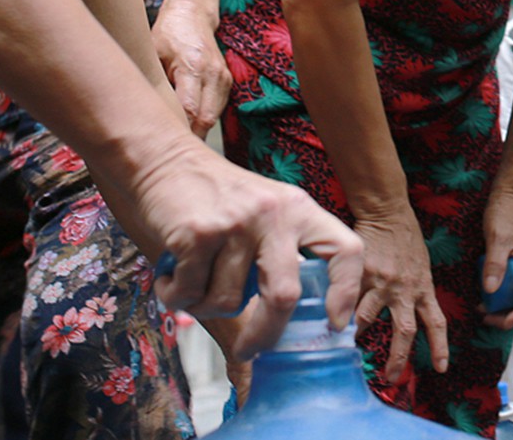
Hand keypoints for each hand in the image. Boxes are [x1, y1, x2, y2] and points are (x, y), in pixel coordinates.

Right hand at [131, 139, 362, 359]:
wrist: (165, 162)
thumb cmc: (218, 198)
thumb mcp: (266, 211)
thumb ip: (281, 251)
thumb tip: (289, 318)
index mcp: (299, 208)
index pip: (344, 250)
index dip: (347, 291)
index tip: (336, 323)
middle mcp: (274, 214)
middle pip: (285, 296)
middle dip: (266, 333)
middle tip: (249, 349)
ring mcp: (236, 224)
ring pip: (228, 302)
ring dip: (205, 306)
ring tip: (194, 281)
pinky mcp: (197, 235)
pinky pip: (190, 294)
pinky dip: (177, 296)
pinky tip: (173, 275)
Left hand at [151, 6, 229, 136]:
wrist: (193, 15)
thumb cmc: (169, 35)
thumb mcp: (153, 56)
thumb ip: (154, 84)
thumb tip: (142, 114)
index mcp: (193, 67)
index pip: (190, 109)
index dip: (180, 128)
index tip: (163, 142)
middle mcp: (213, 74)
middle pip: (206, 118)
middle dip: (189, 136)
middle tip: (168, 148)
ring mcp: (224, 77)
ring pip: (213, 117)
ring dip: (197, 129)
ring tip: (176, 138)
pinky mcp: (227, 81)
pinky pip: (217, 109)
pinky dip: (203, 118)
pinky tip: (188, 122)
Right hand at [352, 206, 451, 382]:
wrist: (387, 212)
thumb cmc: (404, 239)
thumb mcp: (420, 267)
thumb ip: (415, 290)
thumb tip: (407, 313)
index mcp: (423, 288)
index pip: (436, 322)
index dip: (440, 346)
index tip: (441, 368)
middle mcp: (405, 290)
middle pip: (404, 331)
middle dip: (397, 358)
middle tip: (390, 378)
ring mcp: (381, 283)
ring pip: (367, 319)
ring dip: (355, 336)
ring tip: (344, 350)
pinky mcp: (360, 274)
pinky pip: (346, 299)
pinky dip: (336, 312)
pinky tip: (324, 321)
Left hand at [481, 192, 512, 328]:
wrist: (506, 201)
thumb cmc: (505, 215)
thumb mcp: (497, 240)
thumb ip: (495, 264)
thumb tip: (491, 289)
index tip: (503, 320)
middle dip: (510, 315)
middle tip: (488, 318)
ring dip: (504, 308)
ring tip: (484, 310)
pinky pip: (512, 289)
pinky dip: (500, 297)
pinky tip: (486, 296)